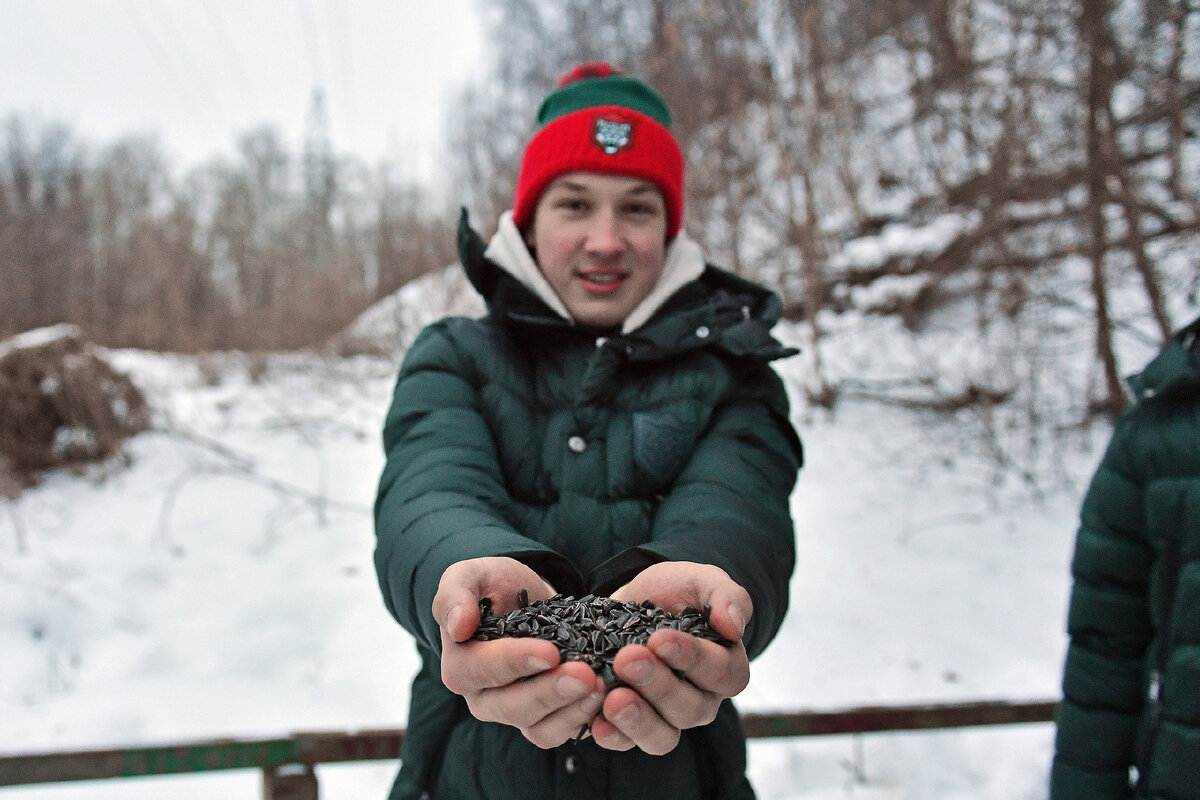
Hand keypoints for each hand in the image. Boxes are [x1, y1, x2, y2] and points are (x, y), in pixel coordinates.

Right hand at [433, 557, 605, 747]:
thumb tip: (459, 626)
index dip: (515, 662)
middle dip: (551, 692)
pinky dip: (585, 719)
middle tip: (586, 675)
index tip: (551, 652)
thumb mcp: (469, 575)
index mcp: (460, 666)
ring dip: (572, 712)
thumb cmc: (492, 586)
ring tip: (602, 687)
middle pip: (512, 707)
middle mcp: (484, 698)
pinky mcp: (546, 719)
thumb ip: (455, 594)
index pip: (482, 670)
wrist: (522, 597)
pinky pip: (562, 732)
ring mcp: (516, 713)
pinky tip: (608, 698)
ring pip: (539, 729)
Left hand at [590, 561, 751, 754]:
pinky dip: (613, 735)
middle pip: (690, 709)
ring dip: (638, 720)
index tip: (659, 638)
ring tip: (613, 699)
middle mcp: (700, 699)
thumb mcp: (699, 580)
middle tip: (626, 659)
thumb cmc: (674, 591)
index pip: (721, 673)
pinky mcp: (632, 725)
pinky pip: (628, 743)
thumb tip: (733, 626)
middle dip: (658, 685)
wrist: (631, 600)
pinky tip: (597, 722)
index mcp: (725, 666)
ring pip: (663, 736)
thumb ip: (725, 595)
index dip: (692, 658)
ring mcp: (666, 717)